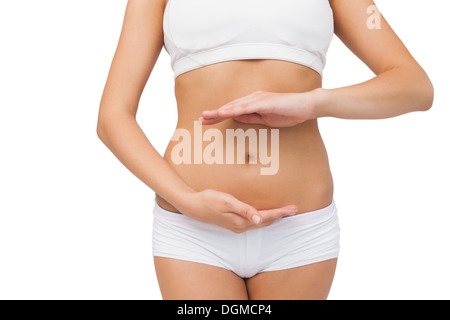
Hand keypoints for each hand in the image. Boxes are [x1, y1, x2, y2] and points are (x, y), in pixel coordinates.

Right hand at [177, 189, 298, 232]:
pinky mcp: (233, 224)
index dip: (281, 213)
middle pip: (266, 222)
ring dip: (273, 218)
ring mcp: (237, 227)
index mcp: (241, 221)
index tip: (293, 208)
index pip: (266, 217)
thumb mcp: (226, 202)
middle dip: (280, 216)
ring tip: (284, 213)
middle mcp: (241, 227)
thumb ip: (244, 210)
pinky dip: (263, 219)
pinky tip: (265, 215)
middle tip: (294, 210)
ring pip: (260, 223)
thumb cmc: (209, 200)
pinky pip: (253, 223)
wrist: (192, 206)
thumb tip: (259, 218)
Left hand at [199, 89, 318, 126]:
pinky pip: (248, 106)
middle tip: (199, 120)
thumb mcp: (265, 119)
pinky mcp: (266, 101)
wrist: (306, 106)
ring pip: (235, 106)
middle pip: (230, 107)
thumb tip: (236, 118)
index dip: (217, 116)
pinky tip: (226, 112)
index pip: (231, 111)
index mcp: (253, 103)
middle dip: (214, 114)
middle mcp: (253, 98)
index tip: (205, 122)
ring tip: (207, 116)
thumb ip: (251, 117)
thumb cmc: (288, 112)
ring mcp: (259, 99)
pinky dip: (235, 109)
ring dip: (220, 111)